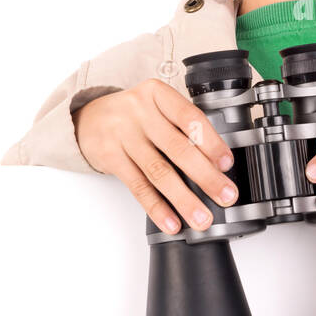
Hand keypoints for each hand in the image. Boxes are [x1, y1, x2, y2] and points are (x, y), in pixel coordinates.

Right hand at [73, 79, 237, 233]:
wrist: (88, 119)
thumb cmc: (134, 115)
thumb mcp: (157, 107)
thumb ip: (181, 126)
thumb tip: (216, 165)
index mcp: (158, 94)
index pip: (190, 117)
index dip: (211, 142)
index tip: (227, 164)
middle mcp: (140, 112)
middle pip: (178, 148)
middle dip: (206, 176)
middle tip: (226, 195)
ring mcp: (123, 135)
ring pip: (159, 172)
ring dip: (184, 199)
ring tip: (201, 217)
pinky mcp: (110, 157)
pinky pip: (138, 187)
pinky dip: (157, 207)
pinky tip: (171, 221)